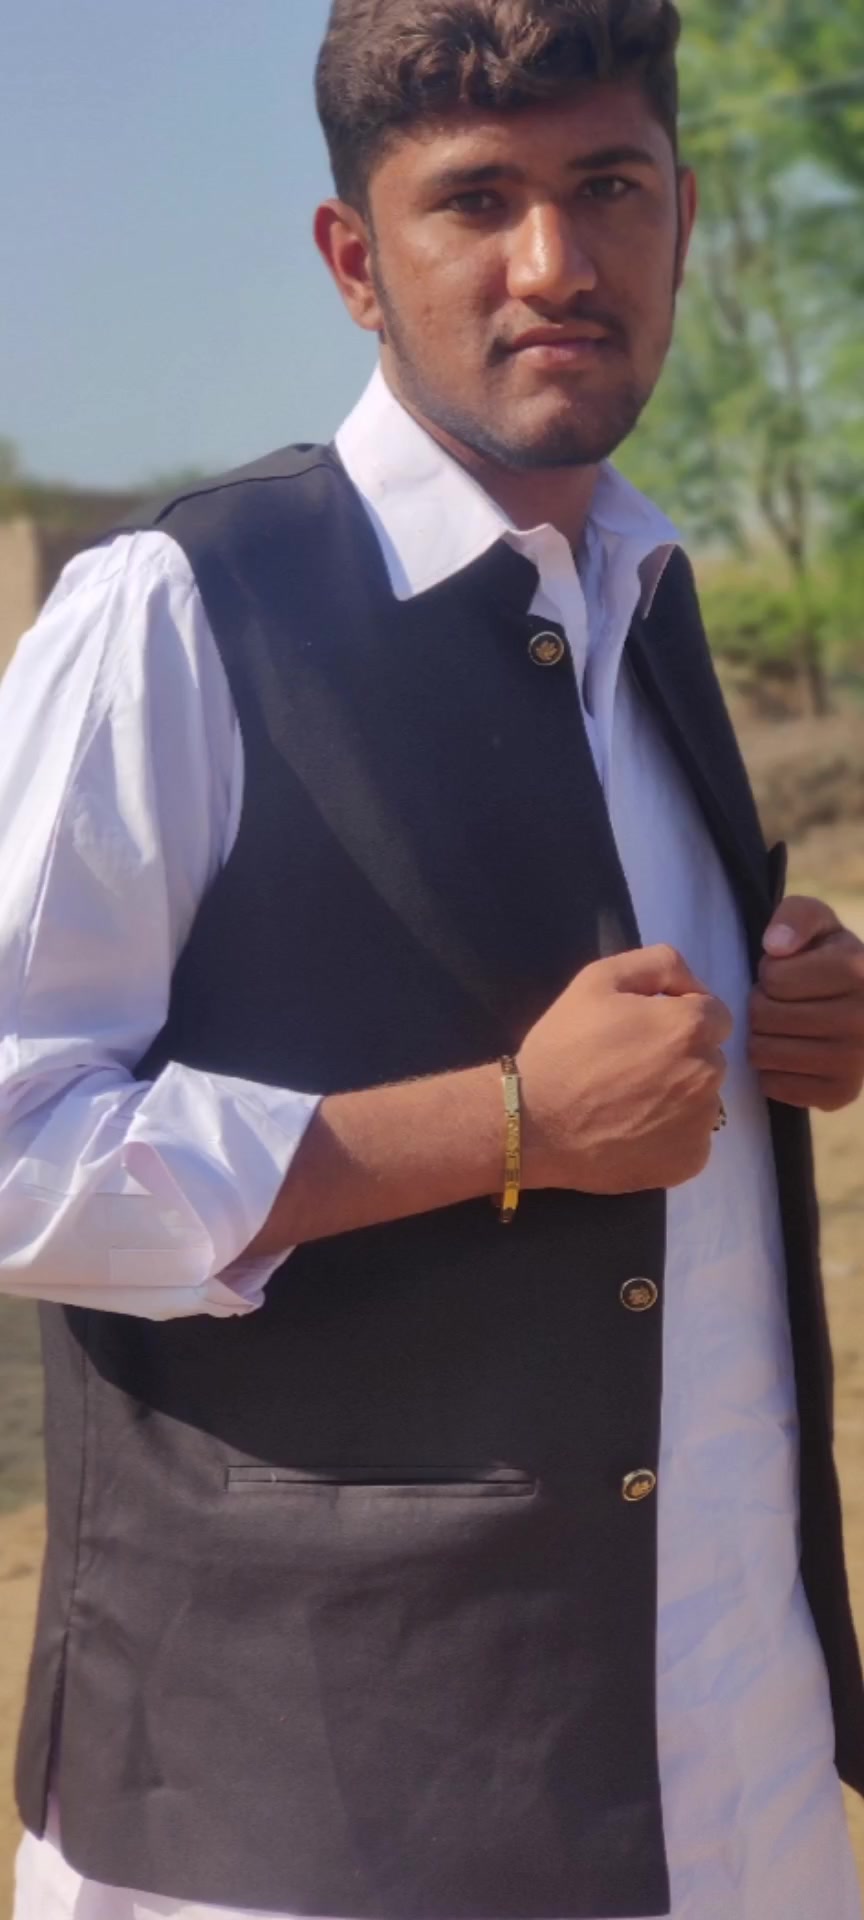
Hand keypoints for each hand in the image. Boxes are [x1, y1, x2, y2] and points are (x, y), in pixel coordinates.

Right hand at [518, 945, 731, 1194]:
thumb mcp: (599, 979)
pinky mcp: (690, 1161)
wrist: (534, 1122)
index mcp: (691, 1026)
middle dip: (682, 1056)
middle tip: (633, 1066)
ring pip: (702, 1099)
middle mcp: (708, 1073)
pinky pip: (693, 1139)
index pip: (715, 1015)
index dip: (681, 1017)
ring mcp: (702, 1122)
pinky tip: (634, 1130)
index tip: (646, 1031)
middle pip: (710, 1057)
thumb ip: (659, 964)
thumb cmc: (564, 1046)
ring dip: (678, 1096)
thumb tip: (693, 985)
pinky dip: (671, 1135)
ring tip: (630, 1101)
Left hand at [749, 897, 863, 1111]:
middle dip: (760, 1005)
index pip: (773, 978)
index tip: (785, 975)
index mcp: (857, 970)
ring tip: (781, 1027)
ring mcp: (855, 1061)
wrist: (861, 1005)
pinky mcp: (841, 1093)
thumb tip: (777, 946)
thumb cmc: (826, 957)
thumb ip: (795, 917)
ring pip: (764, 1052)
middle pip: (764, 1016)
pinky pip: (775, 1086)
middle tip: (778, 1003)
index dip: (769, 973)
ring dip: (761, 1038)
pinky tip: (790, 1054)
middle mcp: (863, 1018)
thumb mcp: (816, 921)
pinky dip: (771, 1071)